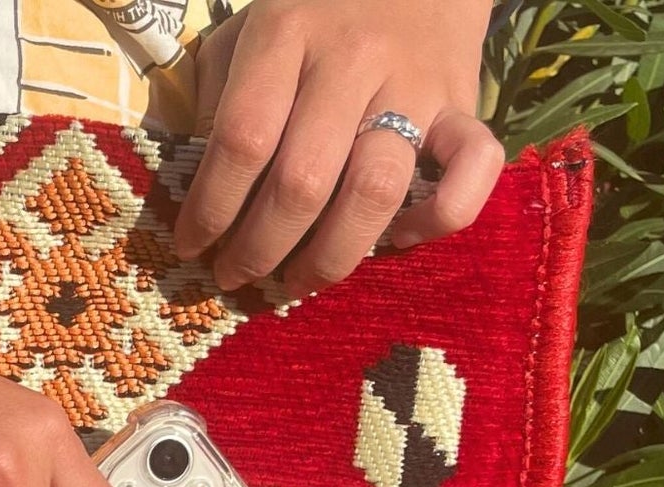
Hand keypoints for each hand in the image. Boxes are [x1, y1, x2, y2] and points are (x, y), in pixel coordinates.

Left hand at [174, 0, 503, 295]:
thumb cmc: (318, 7)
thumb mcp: (252, 27)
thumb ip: (219, 93)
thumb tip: (197, 182)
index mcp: (288, 32)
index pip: (242, 139)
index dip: (211, 207)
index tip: (192, 245)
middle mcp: (353, 58)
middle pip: (303, 181)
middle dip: (259, 248)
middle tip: (236, 276)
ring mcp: (415, 84)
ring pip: (375, 192)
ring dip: (329, 257)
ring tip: (296, 282)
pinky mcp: (465, 105)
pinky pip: (471, 173)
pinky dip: (436, 219)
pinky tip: (399, 239)